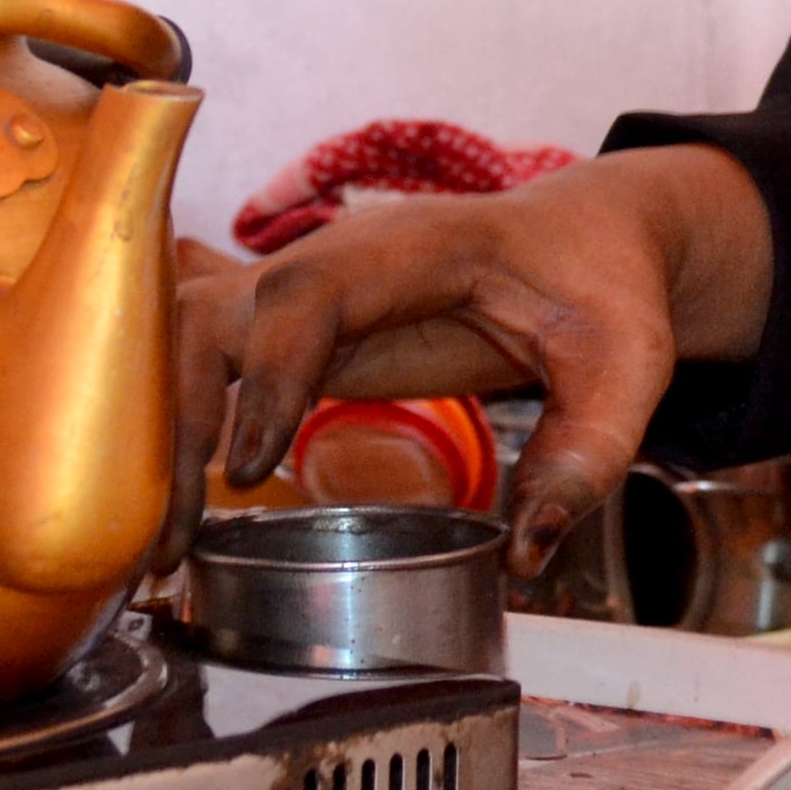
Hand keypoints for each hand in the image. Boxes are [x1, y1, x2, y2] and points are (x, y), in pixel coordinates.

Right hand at [161, 144, 772, 575]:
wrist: (585, 235)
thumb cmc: (602, 286)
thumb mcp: (628, 368)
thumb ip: (588, 455)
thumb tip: (524, 554)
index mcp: (417, 250)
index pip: (313, 291)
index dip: (270, 371)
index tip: (249, 464)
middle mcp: (339, 257)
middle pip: (216, 311)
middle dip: (180, 417)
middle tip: (178, 535)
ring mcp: (306, 286)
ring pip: (187, 331)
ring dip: (162, 425)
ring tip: (164, 539)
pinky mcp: (296, 324)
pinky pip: (206, 355)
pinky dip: (176, 420)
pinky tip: (175, 505)